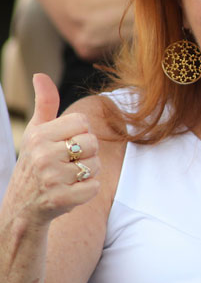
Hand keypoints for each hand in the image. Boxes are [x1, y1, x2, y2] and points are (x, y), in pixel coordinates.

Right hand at [5, 74, 99, 226]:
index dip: (81, 134)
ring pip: (96, 165)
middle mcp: (42, 155)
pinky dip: (87, 191)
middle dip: (87, 154)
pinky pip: (94, 187)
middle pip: (93, 143)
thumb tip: (40, 75)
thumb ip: (45, 104)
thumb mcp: (36, 132)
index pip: (83, 122)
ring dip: (88, 174)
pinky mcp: (61, 198)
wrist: (22, 207)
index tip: (66, 145)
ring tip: (68, 178)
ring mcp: (51, 178)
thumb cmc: (35, 164)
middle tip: (68, 164)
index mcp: (39, 135)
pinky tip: (70, 192)